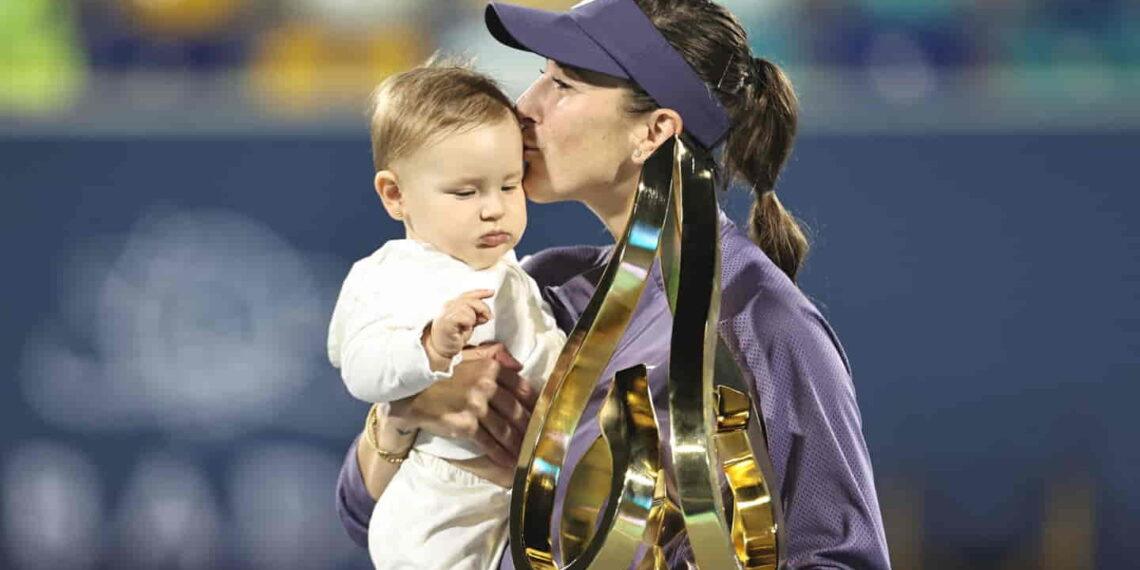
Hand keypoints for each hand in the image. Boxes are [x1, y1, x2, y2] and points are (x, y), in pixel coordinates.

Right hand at [389, 343, 537, 467]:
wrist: (411, 389)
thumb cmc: (440, 371)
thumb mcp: (467, 355)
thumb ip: (494, 355)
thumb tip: (519, 365)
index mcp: (490, 368)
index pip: (522, 388)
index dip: (535, 404)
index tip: (544, 415)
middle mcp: (487, 386)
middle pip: (516, 411)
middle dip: (530, 428)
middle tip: (541, 440)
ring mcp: (476, 407)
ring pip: (505, 429)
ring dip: (518, 444)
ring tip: (528, 454)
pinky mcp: (466, 426)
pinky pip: (488, 442)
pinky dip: (500, 454)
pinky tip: (509, 462)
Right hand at [424, 289, 493, 368]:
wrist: (439, 348)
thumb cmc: (451, 336)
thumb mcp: (468, 323)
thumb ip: (476, 316)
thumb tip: (486, 314)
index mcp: (454, 304)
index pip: (469, 294)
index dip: (481, 292)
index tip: (491, 292)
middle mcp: (449, 305)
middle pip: (471, 300)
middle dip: (482, 308)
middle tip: (486, 318)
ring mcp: (446, 312)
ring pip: (468, 308)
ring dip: (472, 318)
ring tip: (468, 326)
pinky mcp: (446, 321)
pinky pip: (463, 316)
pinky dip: (468, 322)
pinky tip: (464, 328)